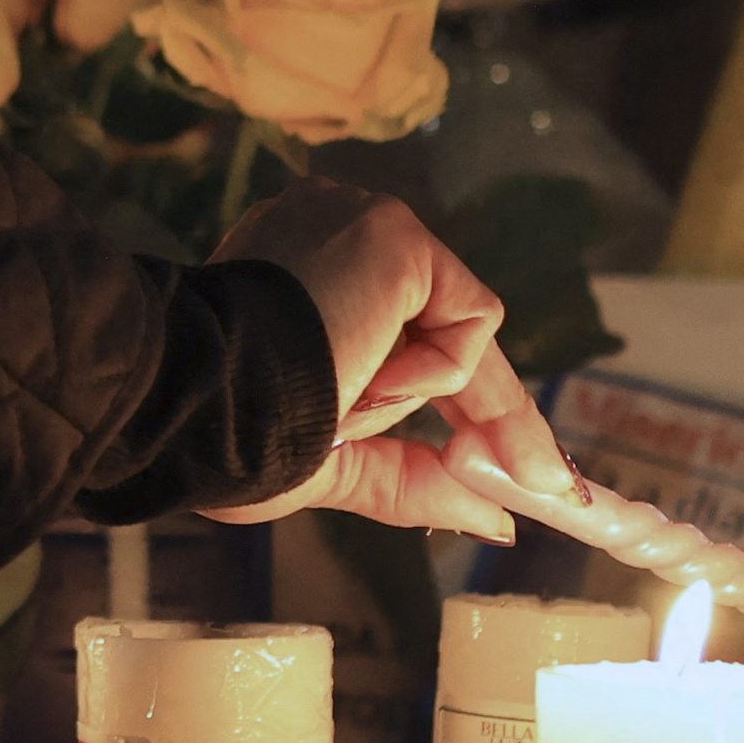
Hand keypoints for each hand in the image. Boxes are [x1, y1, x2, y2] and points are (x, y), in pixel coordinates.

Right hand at [194, 178, 567, 539]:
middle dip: (494, 415)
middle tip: (547, 484)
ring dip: (429, 399)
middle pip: (444, 330)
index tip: (500, 468)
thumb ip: (407, 479)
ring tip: (351, 412)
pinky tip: (367, 379)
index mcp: (291, 276)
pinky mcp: (394, 236)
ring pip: (456, 332)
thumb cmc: (228, 435)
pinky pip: (465, 323)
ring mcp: (360, 225)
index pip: (401, 334)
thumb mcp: (328, 462)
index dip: (457, 406)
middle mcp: (328, 232)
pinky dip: (435, 375)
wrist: (196, 400)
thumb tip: (496, 517)